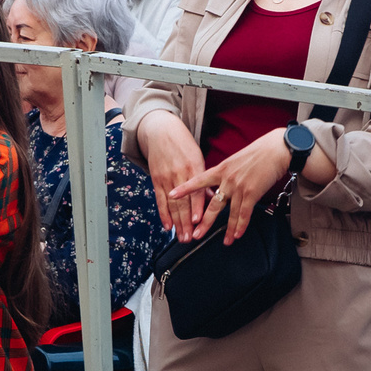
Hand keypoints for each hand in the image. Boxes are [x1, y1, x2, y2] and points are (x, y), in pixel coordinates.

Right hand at [137, 112, 211, 239]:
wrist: (161, 131)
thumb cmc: (183, 145)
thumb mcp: (198, 158)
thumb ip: (205, 178)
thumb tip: (215, 197)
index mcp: (194, 167)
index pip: (197, 191)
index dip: (197, 207)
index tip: (198, 221)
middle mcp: (179, 173)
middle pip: (183, 202)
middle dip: (187, 222)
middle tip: (191, 238)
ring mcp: (166, 177)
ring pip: (172, 204)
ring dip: (177, 223)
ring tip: (182, 237)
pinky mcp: (156, 179)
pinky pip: (160, 200)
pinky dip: (163, 214)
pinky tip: (167, 226)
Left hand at [165, 126, 293, 243]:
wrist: (276, 149)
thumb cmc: (259, 153)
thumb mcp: (236, 160)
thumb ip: (227, 173)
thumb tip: (222, 183)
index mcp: (221, 169)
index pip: (198, 180)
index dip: (185, 189)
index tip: (171, 195)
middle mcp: (227, 179)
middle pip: (212, 205)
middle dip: (204, 222)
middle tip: (195, 234)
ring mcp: (238, 187)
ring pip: (229, 213)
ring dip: (227, 229)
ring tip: (225, 241)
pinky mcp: (251, 192)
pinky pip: (244, 213)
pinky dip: (241, 225)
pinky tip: (238, 235)